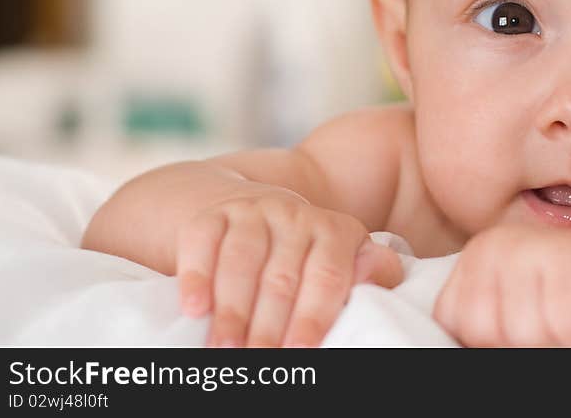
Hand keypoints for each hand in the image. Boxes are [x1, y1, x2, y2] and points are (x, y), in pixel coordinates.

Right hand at [176, 190, 402, 346]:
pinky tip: (194, 308)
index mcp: (335, 230)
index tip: (301, 350)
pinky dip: (196, 276)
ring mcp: (252, 211)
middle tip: (258, 361)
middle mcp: (295, 214)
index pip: (328, 275)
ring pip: (241, 260)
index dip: (314, 316)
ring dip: (232, 309)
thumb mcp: (344, 257)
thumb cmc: (305, 253)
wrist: (250, 209)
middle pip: (281, 276)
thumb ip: (371, 269)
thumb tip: (375, 277)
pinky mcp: (213, 214)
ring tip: (224, 348)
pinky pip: (202, 241)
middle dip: (268, 325)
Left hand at [433, 224, 570, 346]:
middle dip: (525, 344)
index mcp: (475, 260)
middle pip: (488, 335)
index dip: (493, 343)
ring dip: (559, 340)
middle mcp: (497, 247)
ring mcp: (533, 249)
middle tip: (554, 321)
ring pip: (526, 336)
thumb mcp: (511, 310)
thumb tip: (475, 349)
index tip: (525, 328)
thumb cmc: (570, 297)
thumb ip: (488, 327)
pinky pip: (569, 330)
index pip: (458, 326)